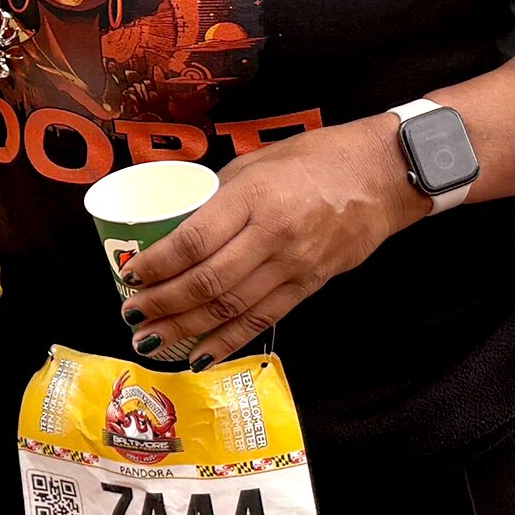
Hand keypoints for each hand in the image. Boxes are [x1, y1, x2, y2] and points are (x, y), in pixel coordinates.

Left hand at [117, 117, 425, 367]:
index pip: (195, 241)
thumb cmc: (314, 159)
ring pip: (231, 307)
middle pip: (208, 281)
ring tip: (151, 339)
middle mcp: (273, 236)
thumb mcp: (257, 163)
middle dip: (163, 304)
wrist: (384, 175)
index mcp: (254, 199)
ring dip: (186, 328)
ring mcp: (294, 266)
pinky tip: (199, 354)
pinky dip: (228, 340)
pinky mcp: (310, 285)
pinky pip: (263, 319)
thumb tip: (173, 220)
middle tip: (132, 314)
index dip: (158, 264)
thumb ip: (217, 195)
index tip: (130, 276)